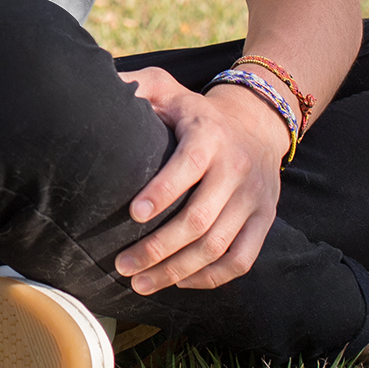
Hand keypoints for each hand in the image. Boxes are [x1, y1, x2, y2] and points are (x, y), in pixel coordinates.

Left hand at [113, 66, 286, 293]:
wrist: (257, 123)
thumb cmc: (196, 111)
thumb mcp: (169, 88)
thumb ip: (138, 85)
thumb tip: (104, 86)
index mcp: (209, 136)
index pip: (187, 166)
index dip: (162, 192)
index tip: (133, 214)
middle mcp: (236, 169)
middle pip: (199, 219)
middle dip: (158, 247)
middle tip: (121, 264)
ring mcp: (253, 199)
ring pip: (217, 247)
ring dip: (177, 270)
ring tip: (139, 282)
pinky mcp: (264, 220)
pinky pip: (241, 260)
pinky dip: (211, 278)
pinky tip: (179, 282)